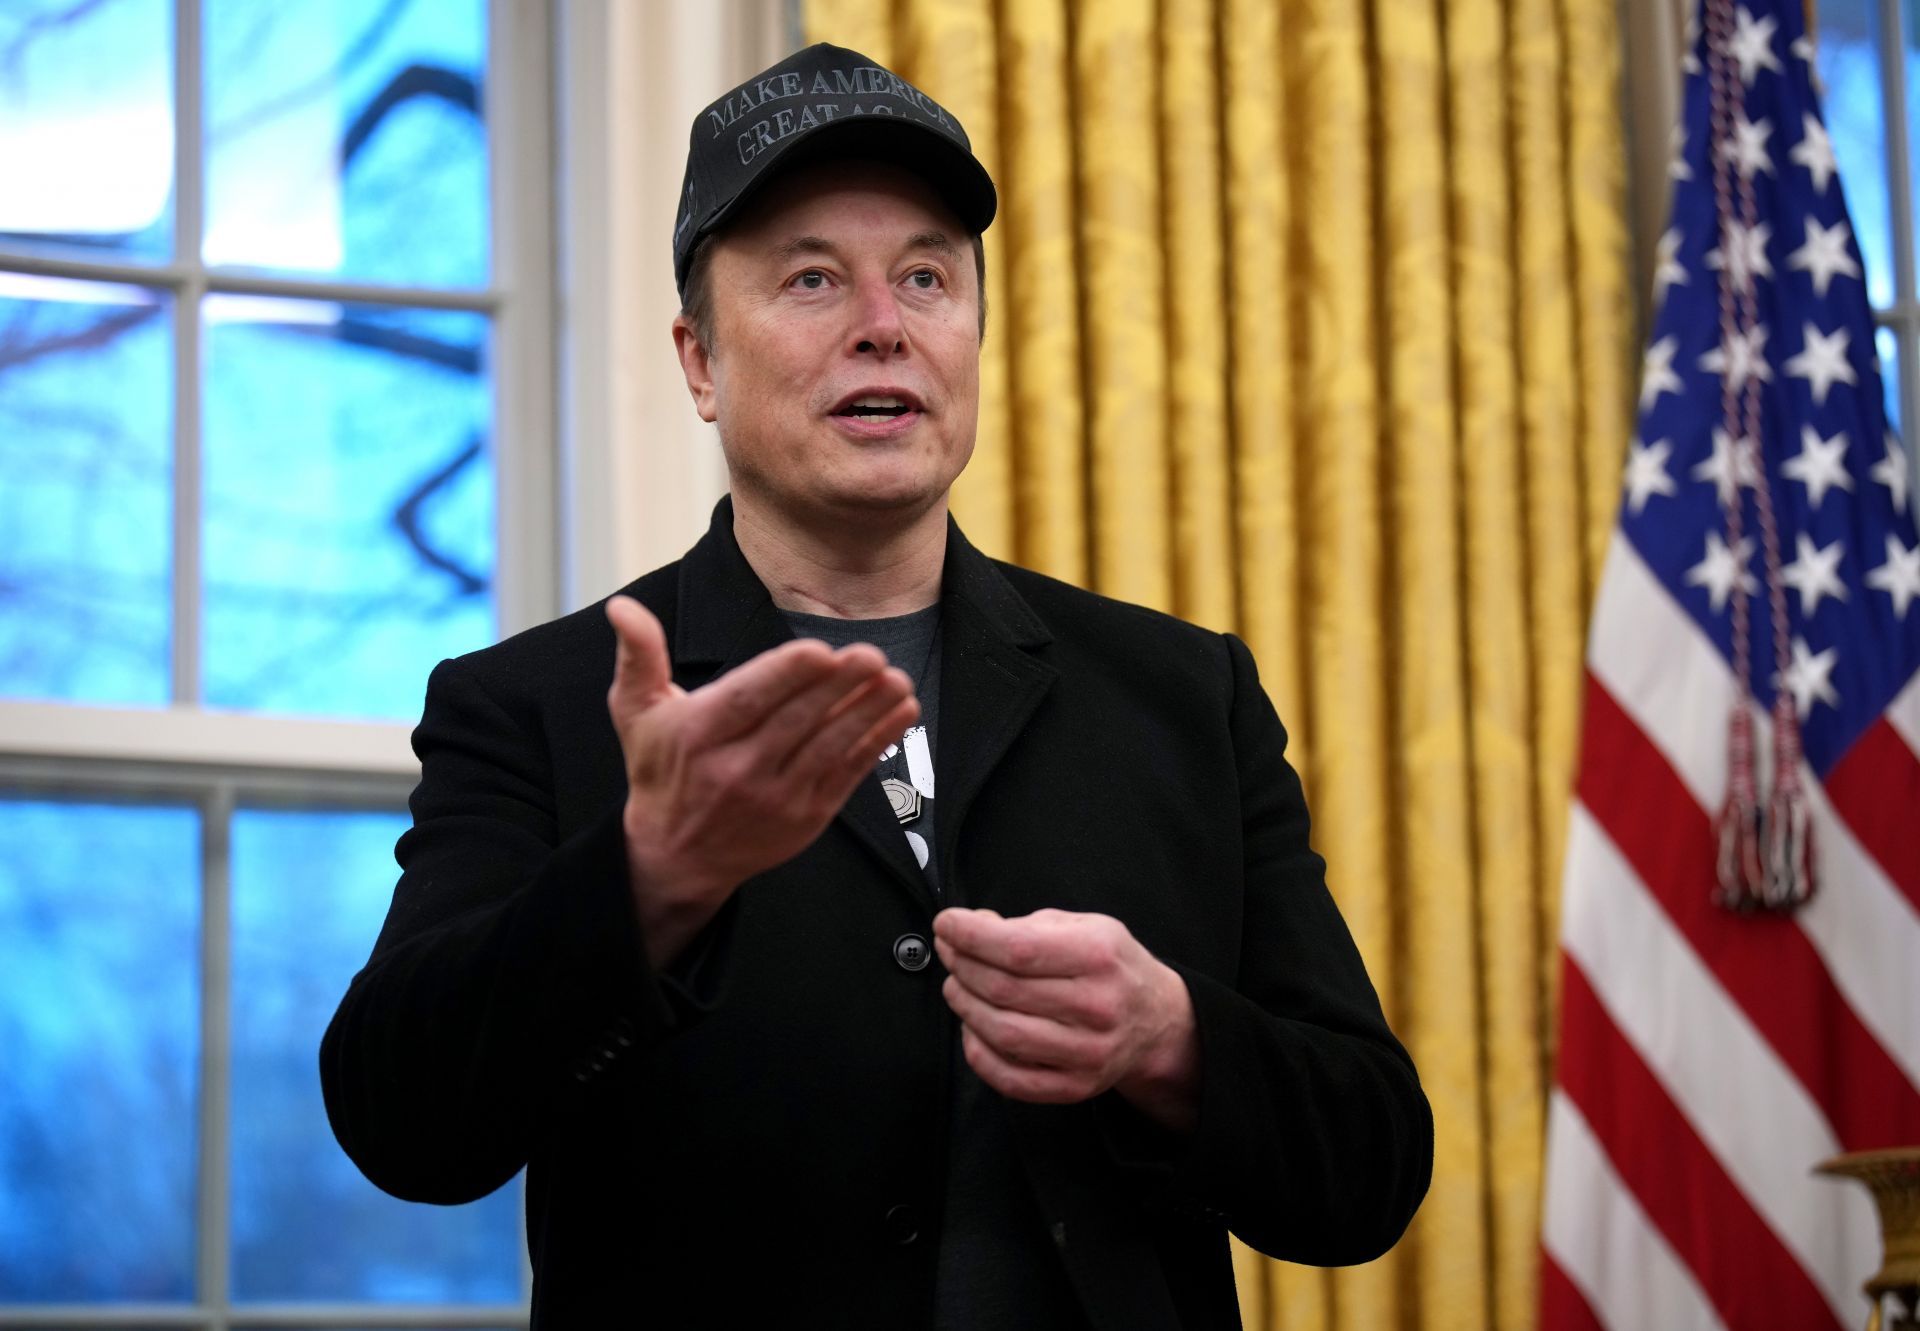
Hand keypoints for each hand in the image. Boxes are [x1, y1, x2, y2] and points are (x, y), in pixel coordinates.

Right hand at [606, 595, 918, 965]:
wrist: (675, 856)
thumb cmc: (660, 772)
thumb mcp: (636, 712)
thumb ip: (638, 656)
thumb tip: (622, 608)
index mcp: (699, 735)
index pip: (747, 699)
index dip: (785, 675)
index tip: (819, 650)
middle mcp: (737, 769)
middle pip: (796, 720)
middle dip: (837, 686)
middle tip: (871, 655)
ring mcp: (776, 796)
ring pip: (828, 746)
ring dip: (867, 712)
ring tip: (896, 680)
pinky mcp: (806, 816)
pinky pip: (847, 774)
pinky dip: (877, 743)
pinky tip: (900, 713)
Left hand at [933, 907, 1199, 1132]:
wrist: (1156, 1021)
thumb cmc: (1111, 966)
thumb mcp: (1085, 926)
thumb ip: (1027, 926)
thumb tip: (969, 928)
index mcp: (1099, 956)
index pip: (1017, 948)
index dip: (971, 936)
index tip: (945, 923)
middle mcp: (1097, 1006)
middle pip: (1003, 990)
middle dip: (962, 966)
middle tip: (948, 952)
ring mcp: (1087, 1053)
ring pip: (1002, 1033)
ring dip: (964, 1006)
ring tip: (957, 986)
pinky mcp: (1074, 1087)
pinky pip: (1010, 1078)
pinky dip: (978, 1053)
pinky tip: (972, 1027)